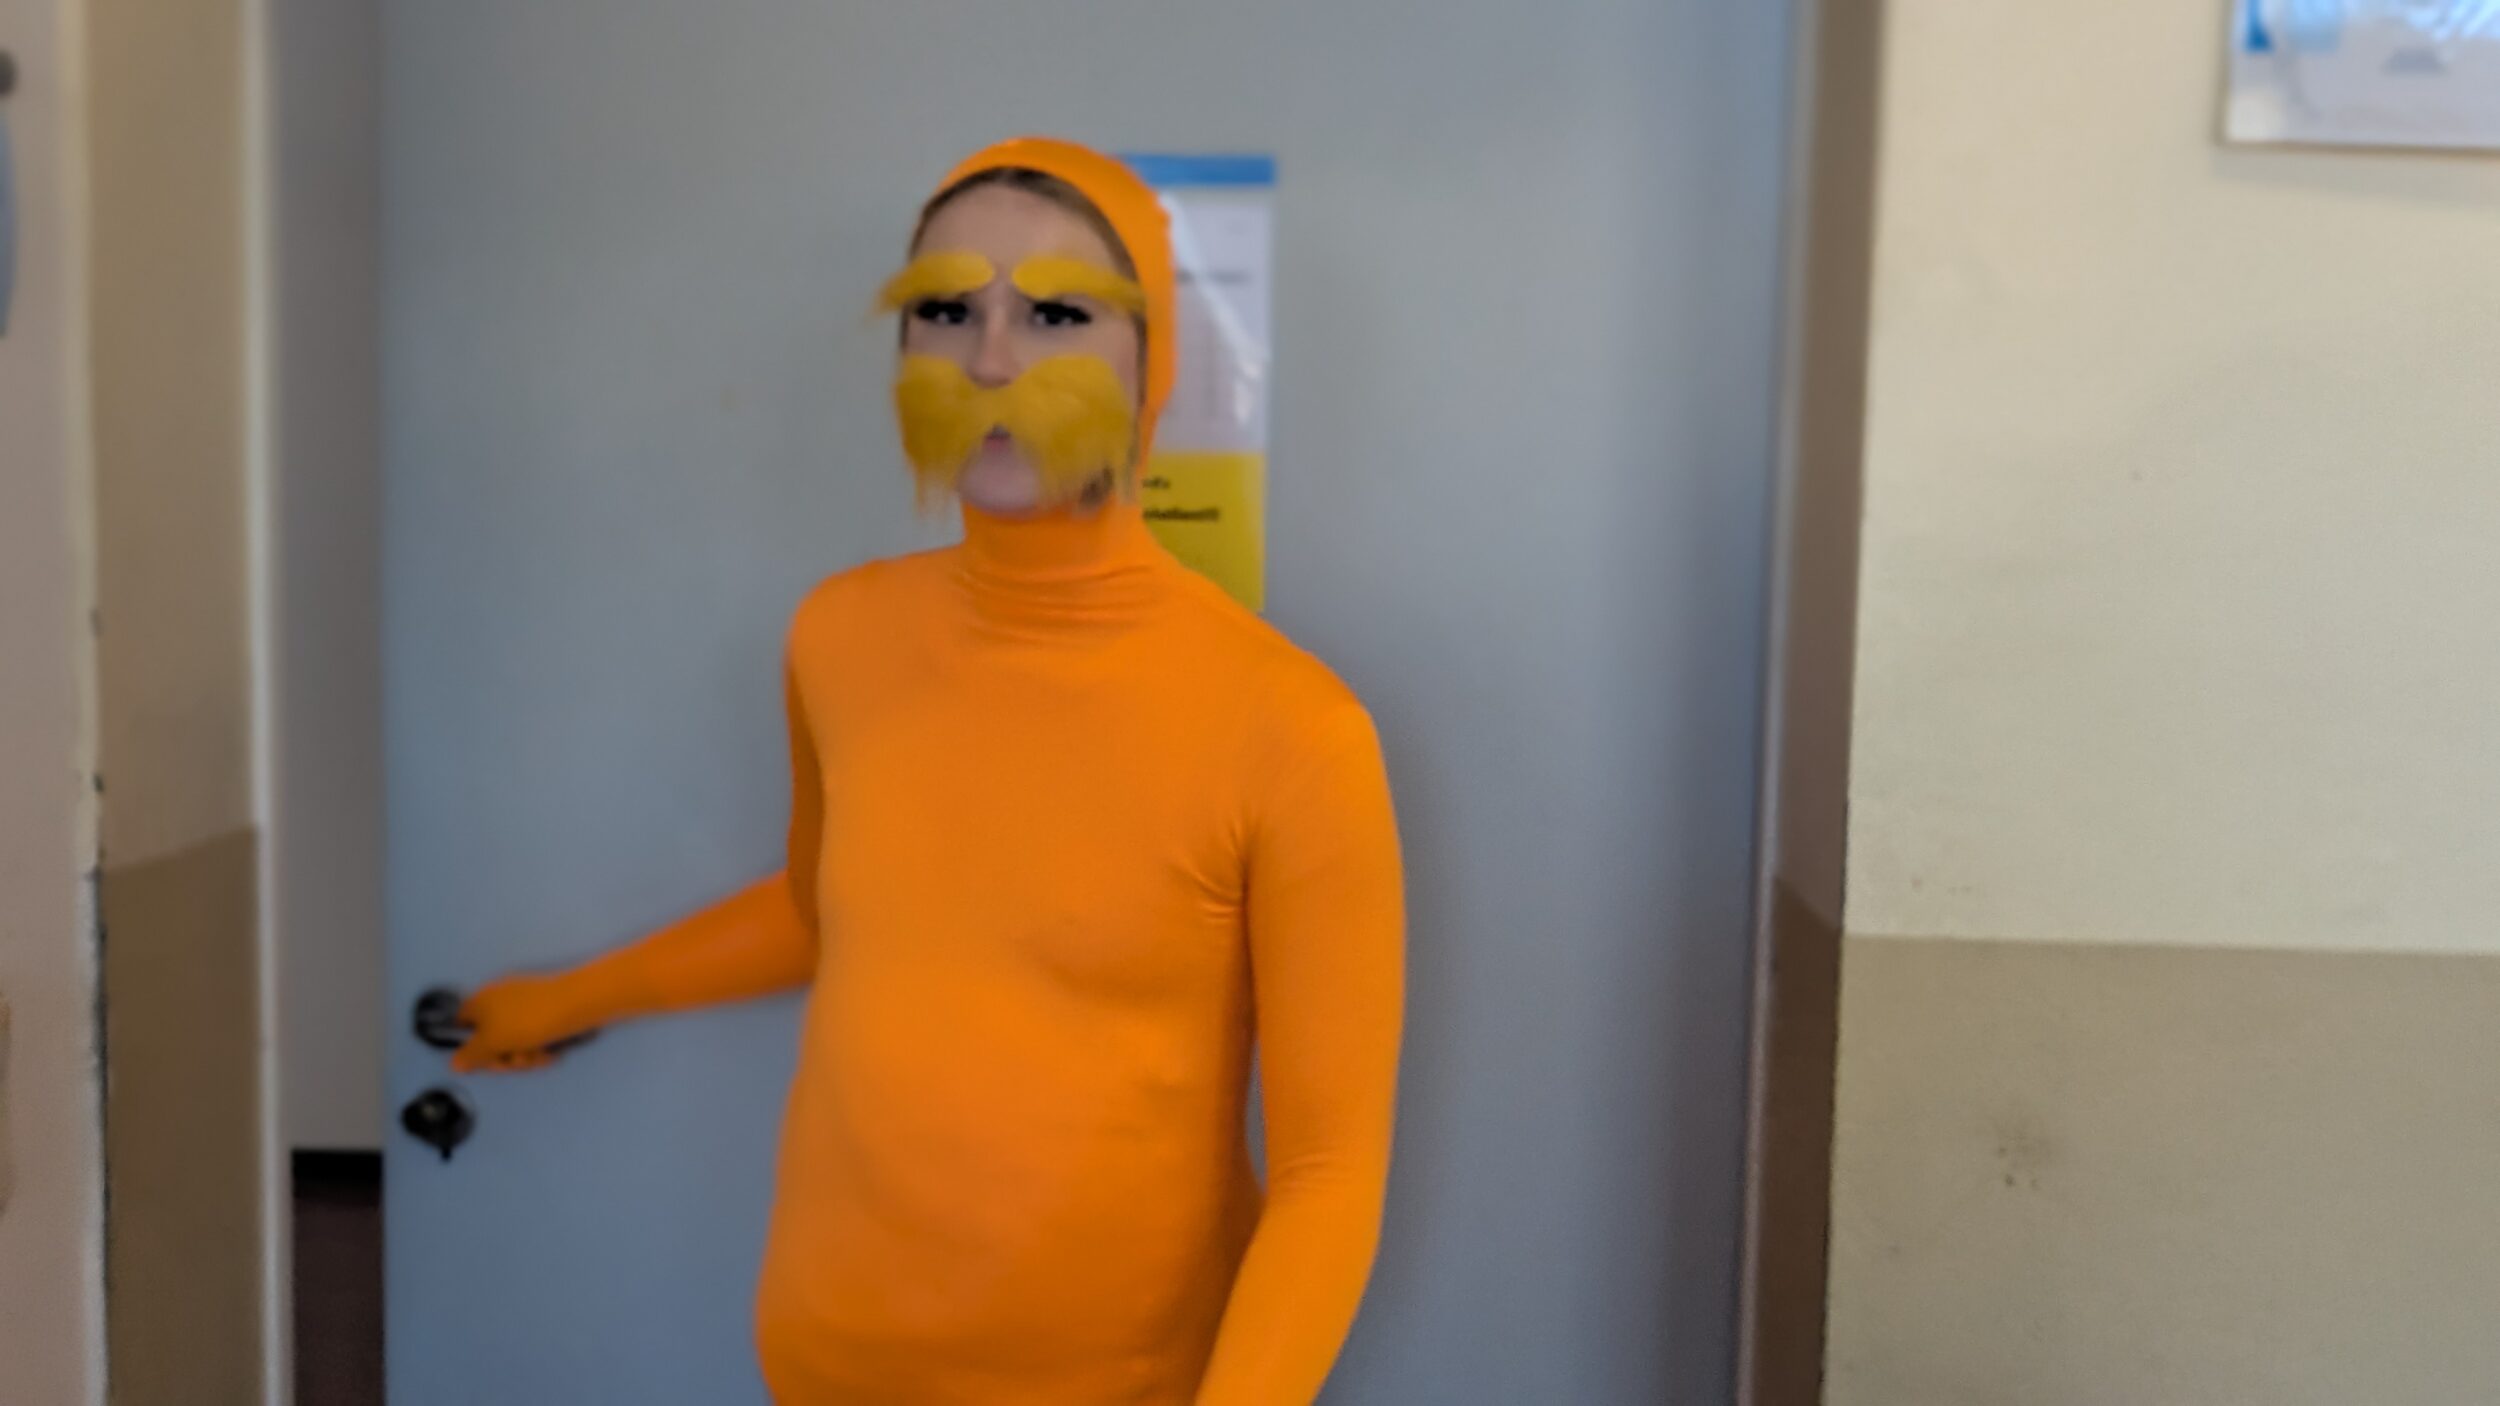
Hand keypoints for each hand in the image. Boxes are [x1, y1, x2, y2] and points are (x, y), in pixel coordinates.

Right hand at [451, 972, 600, 1074]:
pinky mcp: (544, 1010)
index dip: (469, 1046)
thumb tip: (454, 1063)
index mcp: (479, 1001)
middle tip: (517, 1062)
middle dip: (503, 1056)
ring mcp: (523, 1004)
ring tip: (537, 1056)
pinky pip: (532, 1034)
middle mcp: (498, 998)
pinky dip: (538, 1046)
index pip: (461, 1024)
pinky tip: (549, 1053)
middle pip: (490, 1037)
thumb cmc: (525, 1023)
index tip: (482, 1062)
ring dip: (523, 1055)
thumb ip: (469, 1056)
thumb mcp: (490, 1044)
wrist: (574, 1005)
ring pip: (513, 1040)